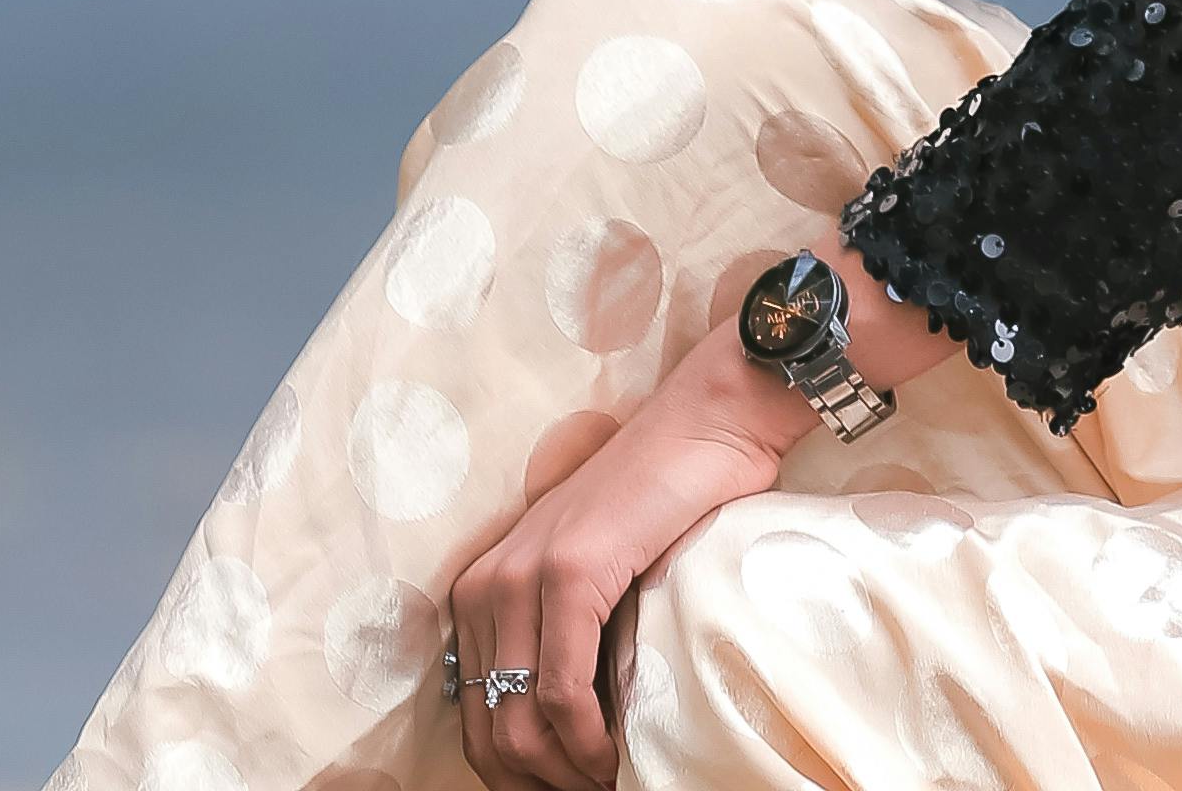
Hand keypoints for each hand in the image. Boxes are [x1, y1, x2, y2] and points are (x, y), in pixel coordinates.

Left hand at [447, 339, 793, 788]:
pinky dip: (588, 741)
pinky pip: (561, 693)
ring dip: (567, 773)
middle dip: (539, 784)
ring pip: (520, 724)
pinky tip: (616, 754)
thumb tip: (562, 739)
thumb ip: (560, 640)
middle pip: (489, 732)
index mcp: (483, 589)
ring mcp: (523, 575)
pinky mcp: (569, 573)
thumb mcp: (590, 580)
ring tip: (608, 782)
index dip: (516, 776)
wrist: (706, 426)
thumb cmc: (663, 507)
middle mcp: (487, 583)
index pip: (475, 719)